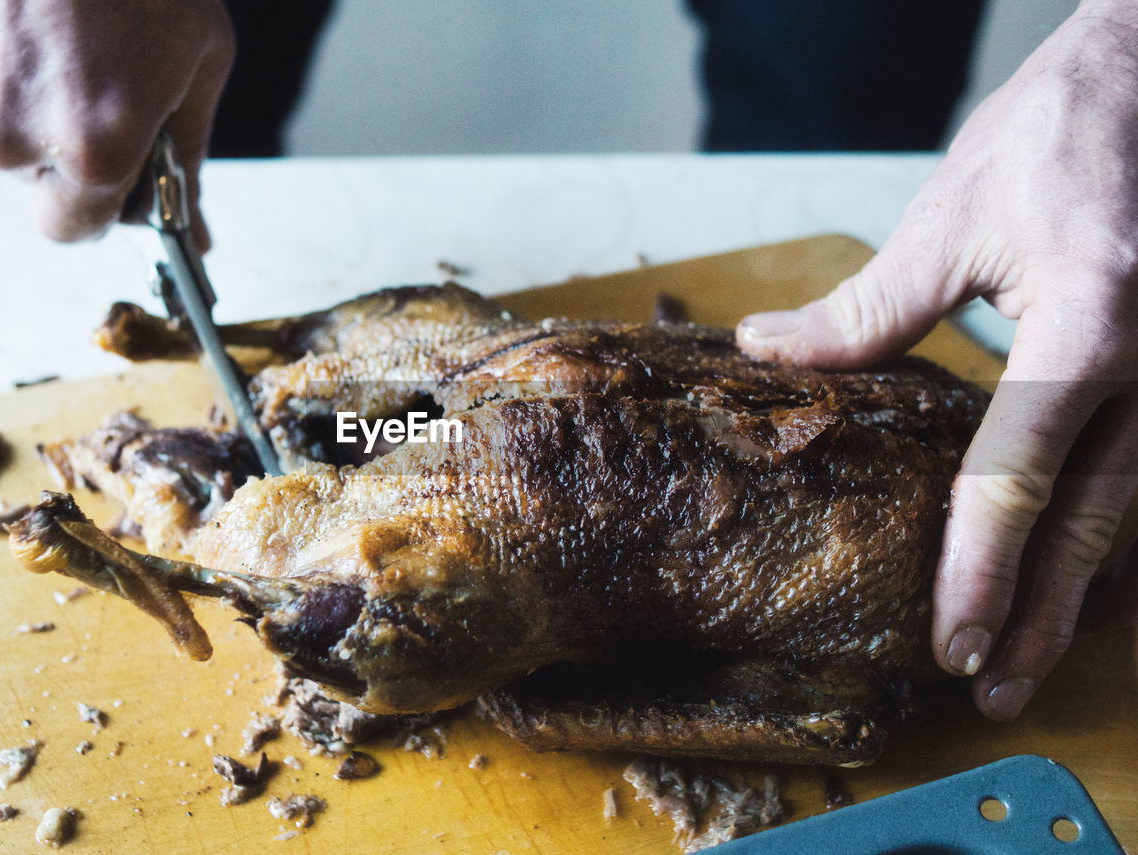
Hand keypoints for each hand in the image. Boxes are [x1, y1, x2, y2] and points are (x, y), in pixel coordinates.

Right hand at [0, 0, 234, 250]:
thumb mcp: (199, 66)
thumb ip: (186, 157)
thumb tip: (192, 230)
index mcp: (92, 150)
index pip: (73, 230)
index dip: (98, 204)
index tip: (114, 177)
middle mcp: (14, 136)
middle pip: (35, 180)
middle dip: (67, 148)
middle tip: (99, 81)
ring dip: (26, 101)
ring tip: (64, 37)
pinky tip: (23, 19)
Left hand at [735, 0, 1137, 719]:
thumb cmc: (1065, 128)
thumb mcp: (954, 217)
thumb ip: (868, 311)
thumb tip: (769, 355)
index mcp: (1092, 321)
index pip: (1023, 473)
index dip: (982, 567)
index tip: (951, 639)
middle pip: (1093, 519)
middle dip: (1041, 614)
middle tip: (991, 687)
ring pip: (1135, 510)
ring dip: (1083, 591)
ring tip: (1029, 657)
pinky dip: (1112, 531)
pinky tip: (1083, 579)